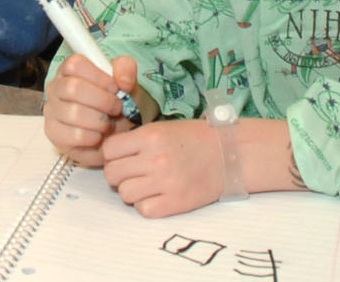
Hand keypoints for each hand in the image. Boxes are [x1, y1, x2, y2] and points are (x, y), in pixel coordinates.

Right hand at [42, 52, 140, 165]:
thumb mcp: (125, 82)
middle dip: (103, 101)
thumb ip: (126, 69)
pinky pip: (76, 135)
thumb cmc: (114, 103)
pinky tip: (98, 135)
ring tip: (108, 123)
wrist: (112, 133)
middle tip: (117, 108)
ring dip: (101, 121)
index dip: (99, 77)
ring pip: (74, 113)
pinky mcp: (54, 133)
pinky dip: (95, 137)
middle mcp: (56, 87)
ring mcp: (52, 110)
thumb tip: (122, 81)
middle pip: (73, 88)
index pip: (75, 64)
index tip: (115, 88)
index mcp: (69, 69)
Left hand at [100, 119, 225, 216]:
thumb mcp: (163, 129)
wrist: (230, 155)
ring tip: (146, 185)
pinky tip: (157, 196)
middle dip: (119, 174)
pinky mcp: (175, 203)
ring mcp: (165, 182)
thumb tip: (110, 154)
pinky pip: (143, 210)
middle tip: (133, 173)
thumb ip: (137, 140)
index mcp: (150, 136)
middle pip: (112, 173)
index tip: (122, 157)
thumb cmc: (195, 139)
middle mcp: (155, 158)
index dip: (112, 155)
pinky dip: (146, 205)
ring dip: (131, 191)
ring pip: (125, 193)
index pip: (109, 150)